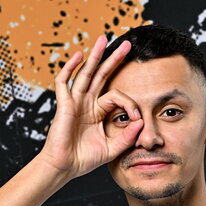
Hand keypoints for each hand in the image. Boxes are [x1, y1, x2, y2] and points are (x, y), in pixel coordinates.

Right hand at [37, 34, 143, 179]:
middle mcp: (87, 104)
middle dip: (114, 59)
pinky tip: (79, 56)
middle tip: (127, 45)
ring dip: (95, 55)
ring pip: (86, 73)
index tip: (137, 117)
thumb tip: (141, 121)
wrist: (64, 167)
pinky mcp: (64, 104)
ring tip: (103, 38)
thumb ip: (127, 137)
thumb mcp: (112, 148)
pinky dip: (70, 68)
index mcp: (98, 112)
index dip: (130, 104)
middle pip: (102, 75)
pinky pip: (65, 82)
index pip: (117, 96)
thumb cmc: (84, 159)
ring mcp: (75, 102)